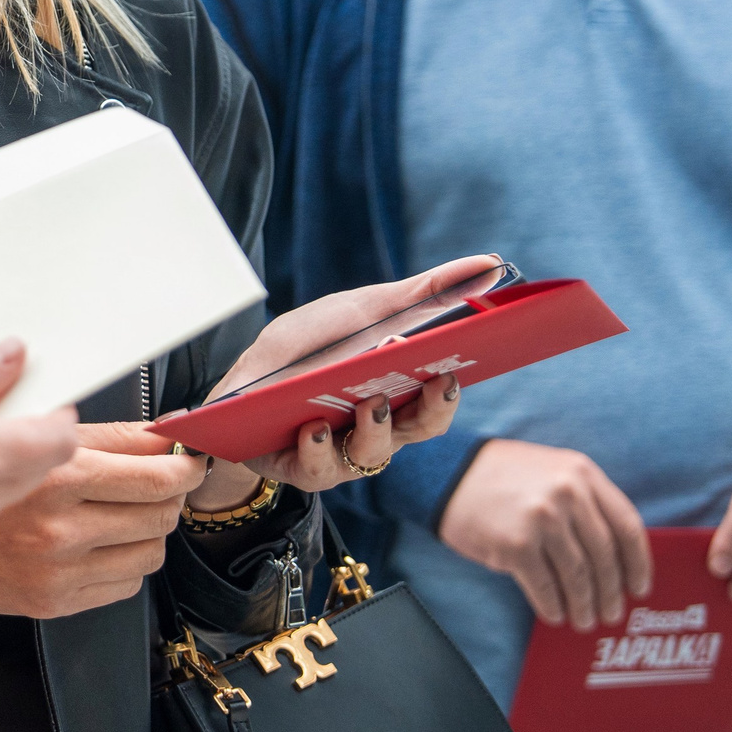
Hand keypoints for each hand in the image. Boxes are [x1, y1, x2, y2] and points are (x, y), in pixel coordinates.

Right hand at [0, 420, 207, 617]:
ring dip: (150, 532)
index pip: (157, 476)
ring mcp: (59, 570)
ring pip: (151, 554)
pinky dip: (124, 563)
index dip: (186, 467)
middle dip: (171, 495)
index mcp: (59, 475)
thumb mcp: (34, 434)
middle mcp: (62, 527)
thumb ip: (108, 436)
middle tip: (162, 482)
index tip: (191, 460)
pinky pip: (125, 586)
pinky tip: (101, 543)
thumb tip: (167, 434)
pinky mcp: (55, 601)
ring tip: (127, 514)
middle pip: (162, 516)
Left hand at [194, 255, 494, 490]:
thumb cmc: (309, 349)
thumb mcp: (361, 310)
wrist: (240, 386)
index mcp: (399, 389)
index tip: (457, 366)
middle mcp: (380, 426)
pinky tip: (313, 425)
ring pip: (374, 452)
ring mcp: (345, 450)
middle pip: (420, 428)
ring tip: (369, 401)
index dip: (451, 388)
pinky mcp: (304, 467)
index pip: (441, 395)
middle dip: (431, 410)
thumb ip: (424, 293)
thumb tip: (491, 263)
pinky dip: (318, 447)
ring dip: (375, 428)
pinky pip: (318, 467)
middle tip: (434, 383)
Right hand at [439, 440, 650, 627]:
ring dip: (584, 605)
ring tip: (584, 620)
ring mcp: (542, 519)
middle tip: (612, 614)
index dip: (638, 564)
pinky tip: (555, 615)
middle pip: (605, 557)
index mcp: (582, 473)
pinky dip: (554, 606)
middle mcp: (567, 493)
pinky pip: (546, 586)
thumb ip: (586, 500)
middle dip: (611, 592)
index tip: (639, 588)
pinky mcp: (516, 544)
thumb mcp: (553, 471)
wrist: (446, 472)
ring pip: (578, 576)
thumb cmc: (503, 476)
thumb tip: (615, 556)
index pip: (627, 526)